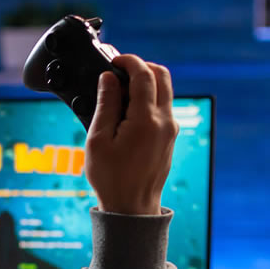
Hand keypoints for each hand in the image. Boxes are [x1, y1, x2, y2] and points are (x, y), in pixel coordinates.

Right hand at [84, 55, 177, 215]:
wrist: (131, 208)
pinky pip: (164, 107)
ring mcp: (171, 130)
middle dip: (142, 66)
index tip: (113, 60)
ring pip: (166, 91)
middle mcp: (165, 122)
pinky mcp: (169, 138)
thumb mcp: (98, 139)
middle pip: (162, 76)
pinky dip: (150, 98)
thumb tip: (109, 78)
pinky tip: (129, 110)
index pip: (144, 75)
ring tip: (121, 90)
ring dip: (147, 82)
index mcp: (146, 120)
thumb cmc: (111, 179)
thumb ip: (105, 104)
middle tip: (120, 71)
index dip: (128, 61)